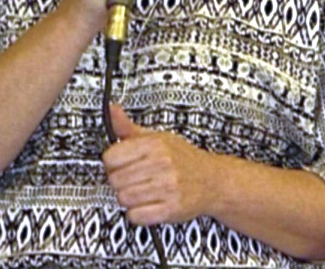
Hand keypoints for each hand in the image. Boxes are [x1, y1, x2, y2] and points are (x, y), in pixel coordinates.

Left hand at [102, 104, 212, 224]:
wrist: (213, 180)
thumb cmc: (182, 158)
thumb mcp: (156, 137)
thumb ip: (128, 127)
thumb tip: (111, 109)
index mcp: (154, 144)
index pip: (111, 157)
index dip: (111, 162)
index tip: (119, 164)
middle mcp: (162, 164)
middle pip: (115, 180)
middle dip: (119, 181)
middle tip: (130, 179)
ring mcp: (167, 188)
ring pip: (124, 198)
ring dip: (127, 198)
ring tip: (139, 191)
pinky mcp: (171, 209)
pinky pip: (136, 216)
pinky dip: (136, 213)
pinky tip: (146, 204)